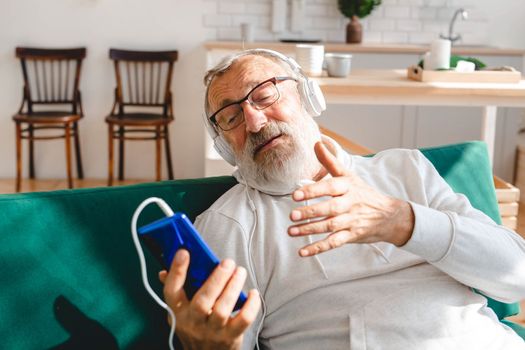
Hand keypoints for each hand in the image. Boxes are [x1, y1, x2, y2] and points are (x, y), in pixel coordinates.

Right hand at [159, 249, 260, 349]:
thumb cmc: (194, 327)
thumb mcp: (179, 312)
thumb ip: (176, 290)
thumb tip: (164, 271)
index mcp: (178, 311)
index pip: (172, 291)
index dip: (176, 271)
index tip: (184, 252)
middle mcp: (193, 322)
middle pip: (203, 301)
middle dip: (216, 279)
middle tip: (227, 262)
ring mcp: (211, 331)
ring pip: (222, 309)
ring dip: (233, 287)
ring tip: (240, 272)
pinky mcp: (230, 337)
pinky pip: (243, 320)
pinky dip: (251, 306)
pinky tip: (252, 293)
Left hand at [288, 142, 414, 256]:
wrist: (390, 216)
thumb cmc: (363, 192)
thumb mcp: (349, 175)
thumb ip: (330, 161)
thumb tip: (316, 143)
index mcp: (348, 187)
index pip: (330, 188)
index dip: (313, 191)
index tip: (295, 194)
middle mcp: (350, 204)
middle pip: (330, 209)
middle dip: (311, 213)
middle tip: (292, 215)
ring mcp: (351, 221)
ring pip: (330, 227)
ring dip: (310, 230)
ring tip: (291, 231)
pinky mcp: (351, 236)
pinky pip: (334, 242)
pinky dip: (318, 248)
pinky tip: (303, 251)